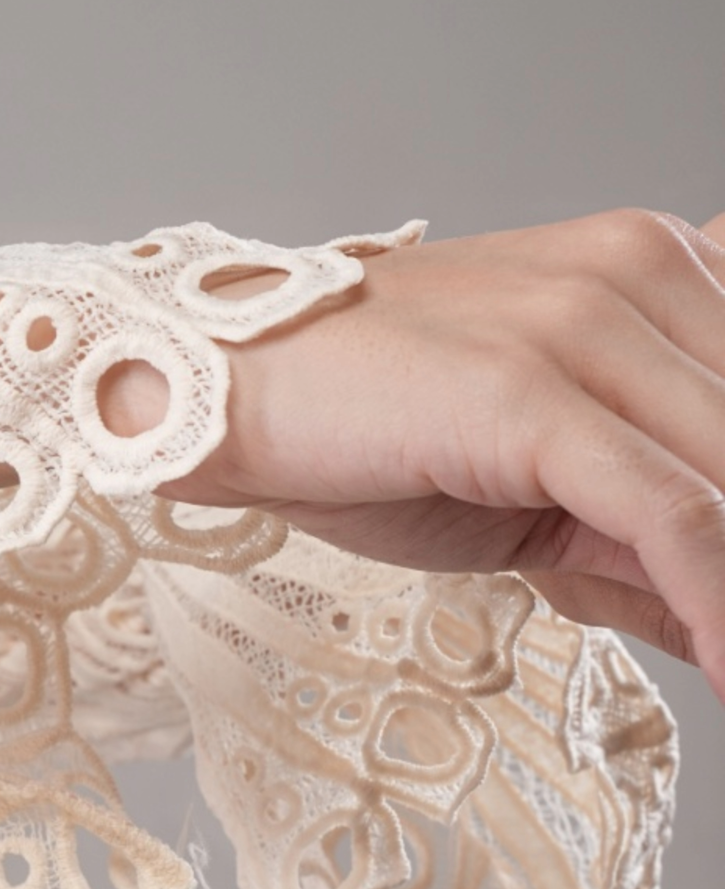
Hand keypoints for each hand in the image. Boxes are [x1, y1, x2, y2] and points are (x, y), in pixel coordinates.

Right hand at [136, 208, 724, 697]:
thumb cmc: (358, 425)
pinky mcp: (532, 392)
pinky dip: (716, 604)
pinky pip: (676, 516)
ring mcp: (584, 325)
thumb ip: (643, 524)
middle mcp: (637, 272)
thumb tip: (719, 619)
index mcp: (651, 269)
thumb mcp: (535, 476)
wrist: (215, 394)